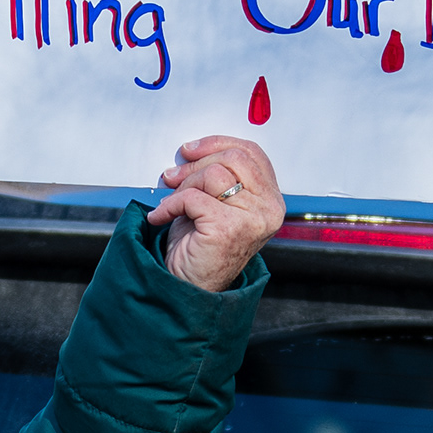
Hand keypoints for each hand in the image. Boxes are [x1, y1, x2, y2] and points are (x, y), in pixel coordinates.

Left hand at [152, 138, 282, 290]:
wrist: (190, 288)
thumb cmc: (201, 248)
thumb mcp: (216, 202)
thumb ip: (218, 176)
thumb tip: (192, 151)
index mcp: (271, 199)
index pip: (251, 153)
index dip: (217, 144)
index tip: (191, 149)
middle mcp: (269, 209)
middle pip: (233, 158)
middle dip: (195, 164)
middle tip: (172, 177)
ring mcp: (253, 219)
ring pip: (213, 175)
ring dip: (182, 187)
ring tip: (171, 204)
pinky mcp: (229, 228)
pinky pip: (192, 198)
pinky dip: (170, 205)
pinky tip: (162, 216)